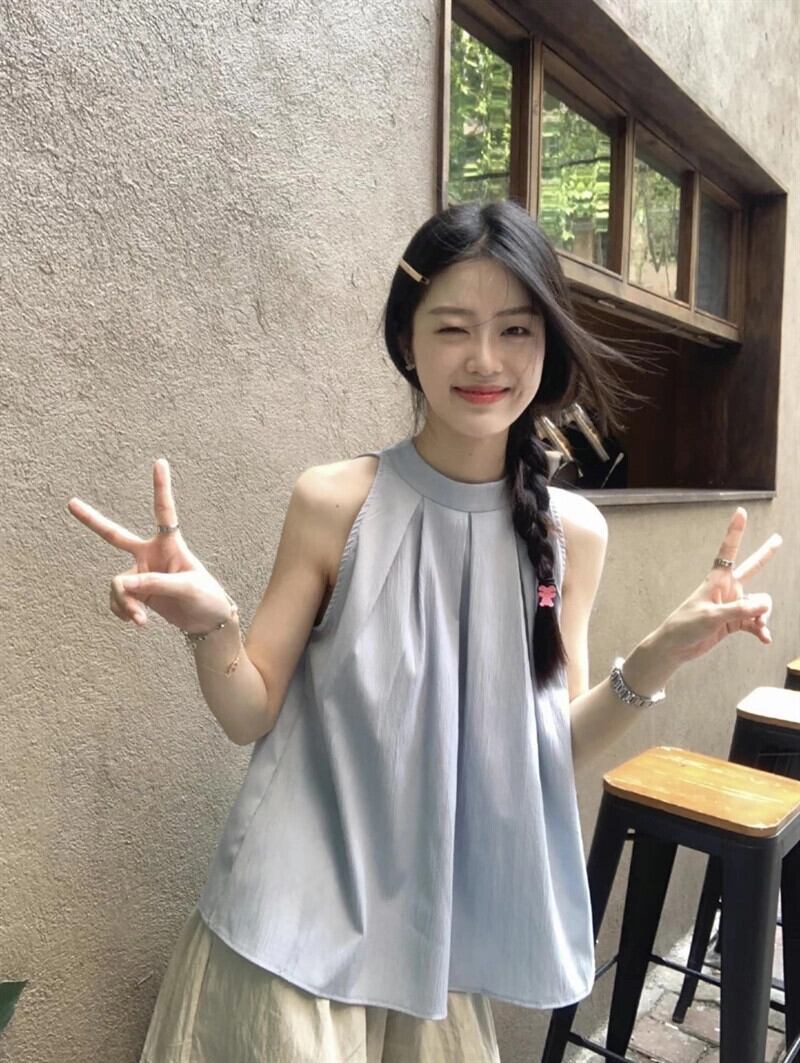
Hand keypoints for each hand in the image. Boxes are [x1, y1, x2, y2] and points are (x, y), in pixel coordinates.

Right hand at [67, 458, 231, 632]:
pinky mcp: (136, 593)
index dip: (160, 487)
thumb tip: (124, 585)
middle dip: (92, 521)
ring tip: (140, 619)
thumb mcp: (187, 588)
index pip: (164, 512)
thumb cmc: (205, 598)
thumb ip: (156, 583)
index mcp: (169, 545)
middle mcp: (150, 555)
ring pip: (118, 584)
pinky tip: (136, 621)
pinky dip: (123, 612)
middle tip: (70, 503)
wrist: (206, 622)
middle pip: (115, 536)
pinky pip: (118, 600)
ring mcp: (141, 574)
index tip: (160, 462)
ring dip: (124, 603)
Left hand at [657, 507, 781, 666]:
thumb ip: (739, 610)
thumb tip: (765, 605)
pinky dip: (761, 630)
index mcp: (717, 580)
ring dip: (762, 616)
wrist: (676, 646)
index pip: (728, 551)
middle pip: (752, 568)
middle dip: (765, 554)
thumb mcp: (712, 616)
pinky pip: (755, 622)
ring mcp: (732, 605)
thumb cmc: (686, 625)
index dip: (735, 531)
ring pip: (759, 604)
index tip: (740, 511)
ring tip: (760, 628)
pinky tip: (765, 639)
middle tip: (778, 539)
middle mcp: (728, 589)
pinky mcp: (734, 622)